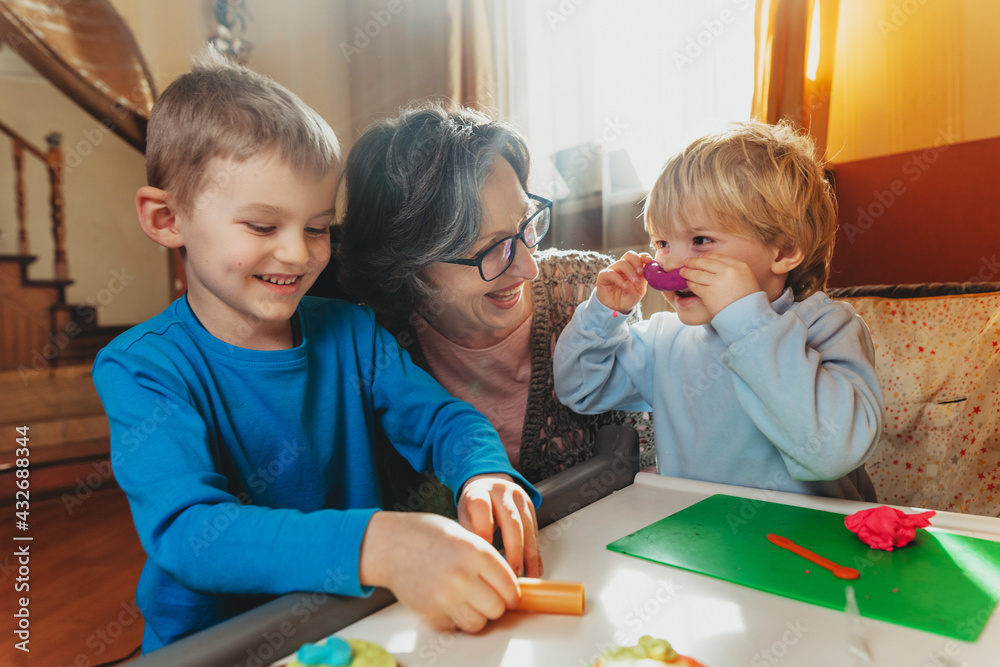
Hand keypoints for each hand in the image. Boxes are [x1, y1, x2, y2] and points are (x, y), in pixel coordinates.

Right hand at [359, 511, 520, 632]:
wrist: (389, 544)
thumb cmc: (425, 535)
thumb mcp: (464, 535)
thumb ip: (487, 558)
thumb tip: (509, 583)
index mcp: (476, 552)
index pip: (510, 586)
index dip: (512, 593)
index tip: (509, 595)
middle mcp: (463, 576)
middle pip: (498, 608)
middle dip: (497, 605)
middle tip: (489, 597)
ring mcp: (445, 597)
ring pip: (479, 623)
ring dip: (478, 615)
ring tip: (470, 601)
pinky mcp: (431, 612)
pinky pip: (456, 626)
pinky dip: (457, 619)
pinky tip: (450, 602)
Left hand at [457, 474, 541, 578]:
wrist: (487, 483)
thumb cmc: (473, 505)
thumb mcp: (464, 515)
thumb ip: (471, 535)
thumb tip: (480, 563)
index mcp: (479, 492)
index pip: (482, 507)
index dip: (484, 529)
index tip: (486, 553)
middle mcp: (501, 492)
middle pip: (511, 521)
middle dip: (514, 550)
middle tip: (513, 573)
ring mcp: (518, 497)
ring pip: (528, 527)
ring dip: (529, 555)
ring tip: (527, 576)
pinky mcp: (531, 506)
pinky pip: (535, 532)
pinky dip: (536, 553)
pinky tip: (534, 569)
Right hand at [595, 251, 649, 314]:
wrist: (618, 308)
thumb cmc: (629, 297)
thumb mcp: (640, 288)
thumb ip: (644, 278)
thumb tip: (649, 268)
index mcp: (632, 267)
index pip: (637, 256)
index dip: (643, 256)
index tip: (649, 260)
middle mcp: (622, 267)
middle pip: (629, 255)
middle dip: (637, 262)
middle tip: (640, 272)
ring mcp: (612, 270)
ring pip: (621, 263)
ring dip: (630, 271)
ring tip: (634, 282)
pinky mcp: (603, 276)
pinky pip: (610, 273)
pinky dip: (619, 279)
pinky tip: (624, 286)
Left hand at [681, 253, 760, 318]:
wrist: (746, 316)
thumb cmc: (747, 299)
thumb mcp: (746, 278)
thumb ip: (733, 270)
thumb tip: (716, 264)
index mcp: (739, 266)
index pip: (719, 257)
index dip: (707, 256)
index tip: (700, 257)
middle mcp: (729, 271)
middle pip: (706, 263)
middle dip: (694, 262)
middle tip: (687, 262)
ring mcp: (718, 281)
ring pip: (698, 274)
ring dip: (688, 272)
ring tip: (683, 272)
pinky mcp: (709, 292)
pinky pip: (696, 285)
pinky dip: (691, 283)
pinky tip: (689, 283)